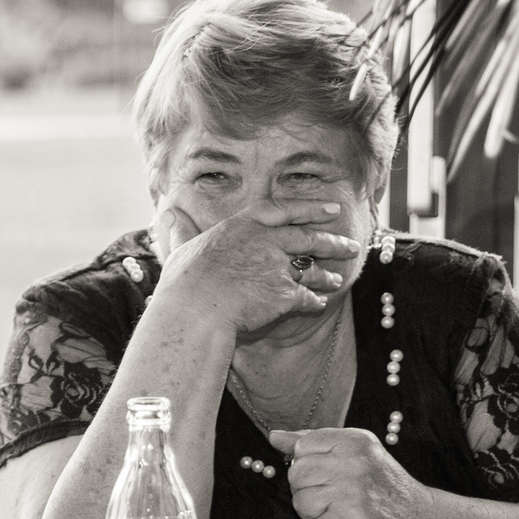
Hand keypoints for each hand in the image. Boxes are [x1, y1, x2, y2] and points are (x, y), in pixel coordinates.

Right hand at [152, 195, 362, 340]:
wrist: (196, 310)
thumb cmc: (183, 283)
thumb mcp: (180, 250)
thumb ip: (181, 231)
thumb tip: (168, 213)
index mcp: (242, 226)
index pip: (282, 210)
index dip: (309, 208)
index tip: (331, 209)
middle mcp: (266, 241)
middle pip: (306, 237)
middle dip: (332, 241)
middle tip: (350, 244)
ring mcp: (278, 267)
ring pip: (311, 269)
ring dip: (327, 274)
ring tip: (337, 280)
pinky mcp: (285, 294)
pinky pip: (307, 297)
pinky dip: (315, 301)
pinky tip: (319, 304)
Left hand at [269, 427, 431, 518]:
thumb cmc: (379, 484)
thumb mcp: (354, 451)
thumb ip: (313, 441)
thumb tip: (274, 436)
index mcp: (353, 442)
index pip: (302, 446)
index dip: (308, 462)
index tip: (327, 470)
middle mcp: (353, 466)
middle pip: (296, 474)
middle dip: (307, 487)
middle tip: (333, 493)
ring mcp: (353, 496)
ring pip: (300, 502)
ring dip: (314, 511)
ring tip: (339, 508)